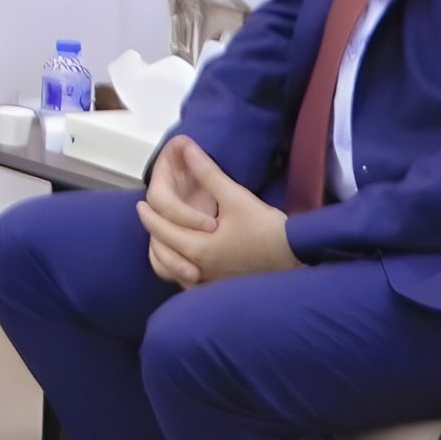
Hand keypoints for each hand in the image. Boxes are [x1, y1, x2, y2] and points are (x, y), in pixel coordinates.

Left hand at [137, 136, 299, 287]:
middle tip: (147, 217)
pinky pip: (191, 284)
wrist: (300, 259)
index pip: (161, 230)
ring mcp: (210, 284)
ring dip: (164, 256)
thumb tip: (187, 149)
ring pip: (175, 273)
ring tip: (162, 241)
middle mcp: (199, 270)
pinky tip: (187, 263)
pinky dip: (182, 272)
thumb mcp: (237, 198)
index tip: (140, 204)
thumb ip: (209, 174)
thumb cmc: (269, 230)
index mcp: (197, 248)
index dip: (149, 216)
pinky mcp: (222, 290)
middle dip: (153, 234)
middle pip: (163, 253)